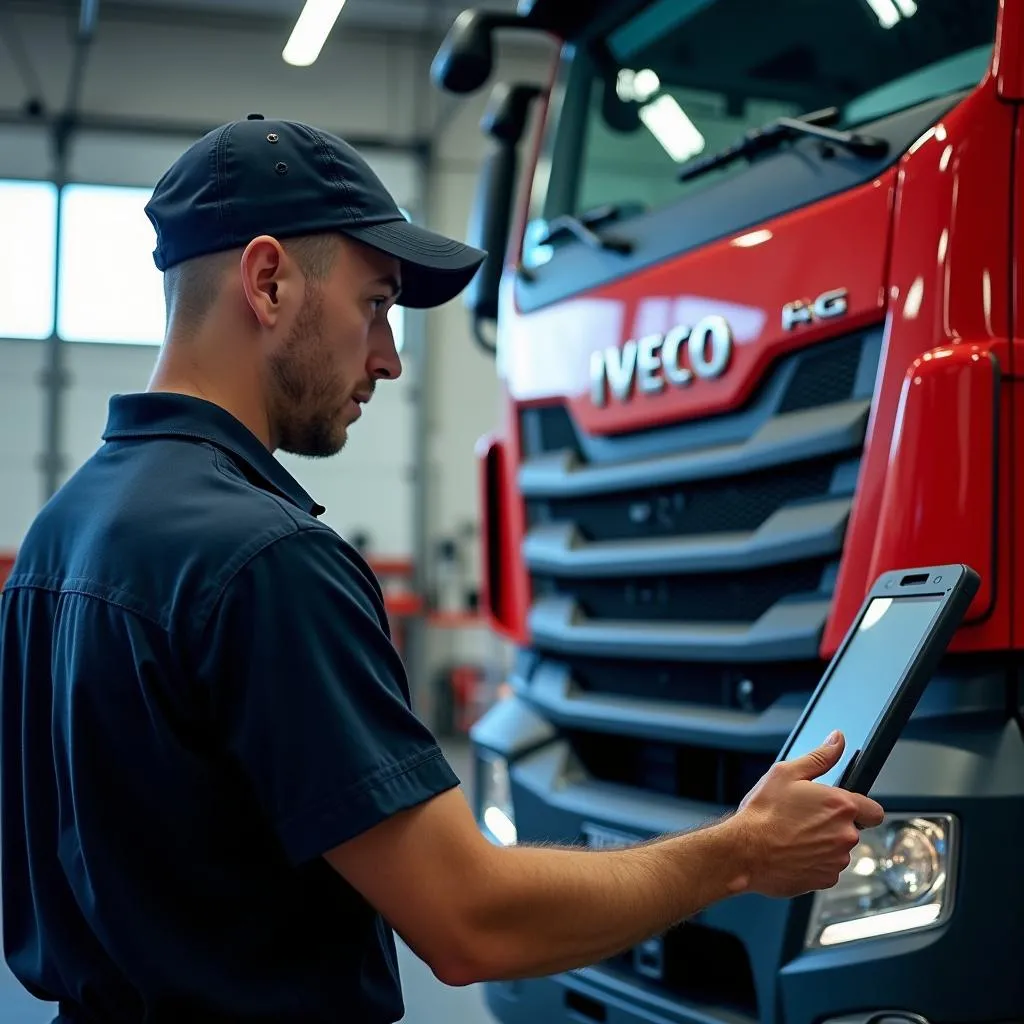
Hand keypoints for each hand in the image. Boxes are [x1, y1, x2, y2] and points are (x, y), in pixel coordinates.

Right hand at [728, 730, 884, 898]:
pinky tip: (793, 852)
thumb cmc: (763, 813)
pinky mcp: (825, 880)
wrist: (745, 851)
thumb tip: (837, 741)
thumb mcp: (787, 773)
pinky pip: (827, 868)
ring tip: (794, 836)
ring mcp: (837, 860)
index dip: (861, 808)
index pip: (874, 810)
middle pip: (852, 830)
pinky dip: (814, 862)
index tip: (844, 808)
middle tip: (804, 818)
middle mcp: (846, 835)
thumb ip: (820, 757)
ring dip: (824, 844)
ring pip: (838, 850)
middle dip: (833, 824)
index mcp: (841, 805)